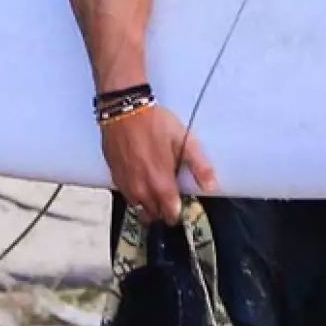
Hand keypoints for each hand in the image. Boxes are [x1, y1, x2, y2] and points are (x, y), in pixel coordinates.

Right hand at [100, 104, 216, 224]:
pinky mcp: (114, 177)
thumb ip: (199, 166)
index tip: (183, 205)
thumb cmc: (155, 124)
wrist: (124, 111)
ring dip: (149, 205)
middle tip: (171, 197)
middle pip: (154, 214)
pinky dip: (135, 195)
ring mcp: (125, 185)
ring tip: (157, 190)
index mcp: (160, 183)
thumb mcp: (184, 140)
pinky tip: (142, 180)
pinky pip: (127, 196)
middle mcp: (141, 190)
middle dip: (164, 211)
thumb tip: (211, 187)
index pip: (170, 214)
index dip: (178, 213)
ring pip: (138, 208)